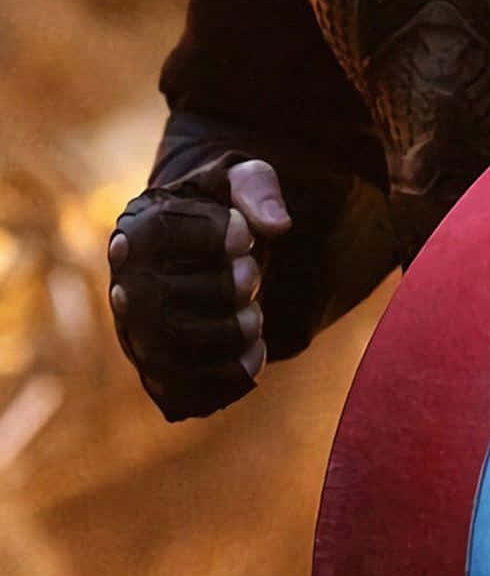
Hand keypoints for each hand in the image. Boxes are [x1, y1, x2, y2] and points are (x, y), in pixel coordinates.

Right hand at [108, 158, 290, 421]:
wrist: (210, 264)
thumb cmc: (221, 218)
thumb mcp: (236, 182)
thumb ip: (256, 186)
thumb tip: (277, 224)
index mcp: (136, 232)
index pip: (156, 235)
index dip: (208, 236)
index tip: (246, 235)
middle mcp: (126, 289)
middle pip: (158, 300)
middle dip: (221, 290)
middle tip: (253, 276)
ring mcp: (140, 339)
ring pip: (170, 352)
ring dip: (227, 335)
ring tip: (254, 317)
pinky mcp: (162, 378)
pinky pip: (186, 393)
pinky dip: (229, 377)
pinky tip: (255, 352)